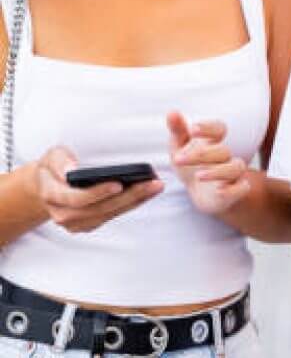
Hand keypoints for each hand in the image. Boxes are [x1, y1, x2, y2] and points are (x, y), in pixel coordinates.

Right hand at [33, 146, 162, 232]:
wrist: (45, 185)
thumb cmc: (52, 167)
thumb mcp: (52, 157)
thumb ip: (60, 162)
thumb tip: (71, 170)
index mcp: (53, 196)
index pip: (78, 198)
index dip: (99, 192)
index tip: (119, 184)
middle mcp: (64, 214)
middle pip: (100, 208)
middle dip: (128, 196)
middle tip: (152, 184)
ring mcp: (76, 222)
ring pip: (109, 214)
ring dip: (135, 201)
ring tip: (155, 186)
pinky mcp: (88, 223)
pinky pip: (112, 215)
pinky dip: (131, 204)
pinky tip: (147, 193)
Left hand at [167, 111, 249, 214]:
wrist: (199, 194)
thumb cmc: (190, 165)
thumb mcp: (179, 148)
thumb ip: (177, 130)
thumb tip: (172, 112)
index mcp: (213, 142)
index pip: (219, 128)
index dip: (208, 128)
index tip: (192, 129)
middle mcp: (225, 157)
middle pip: (223, 150)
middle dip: (201, 154)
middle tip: (178, 159)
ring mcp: (232, 175)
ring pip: (236, 167)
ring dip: (218, 171)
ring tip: (198, 176)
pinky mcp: (234, 192)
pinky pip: (241, 188)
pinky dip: (233, 190)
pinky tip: (219, 191)